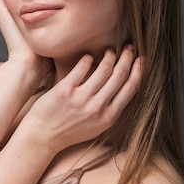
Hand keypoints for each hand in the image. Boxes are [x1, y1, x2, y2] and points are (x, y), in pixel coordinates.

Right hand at [0, 0, 52, 80]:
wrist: (30, 64)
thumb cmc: (41, 60)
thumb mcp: (50, 44)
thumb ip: (58, 38)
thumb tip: (74, 38)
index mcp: (20, 28)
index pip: (16, 11)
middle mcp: (11, 22)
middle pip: (4, 2)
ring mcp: (5, 18)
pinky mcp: (3, 16)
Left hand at [25, 46, 141, 152]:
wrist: (43, 136)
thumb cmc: (69, 131)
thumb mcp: (96, 127)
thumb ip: (110, 110)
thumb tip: (124, 87)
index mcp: (108, 117)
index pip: (131, 88)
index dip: (138, 70)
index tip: (140, 59)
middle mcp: (97, 108)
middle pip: (120, 75)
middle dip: (127, 57)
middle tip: (128, 47)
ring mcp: (81, 99)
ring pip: (104, 68)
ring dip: (109, 55)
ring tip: (108, 50)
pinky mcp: (65, 90)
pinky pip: (82, 67)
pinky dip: (88, 58)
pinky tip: (89, 56)